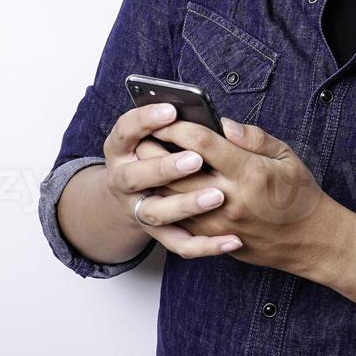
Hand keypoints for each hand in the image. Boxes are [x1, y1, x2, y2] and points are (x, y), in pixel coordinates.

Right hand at [101, 103, 243, 257]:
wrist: (139, 194)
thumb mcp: (164, 131)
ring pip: (157, 213)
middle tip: (194, 160)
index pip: (126, 130)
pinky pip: (179, 243)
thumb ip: (188, 124)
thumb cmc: (163, 150)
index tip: (171, 110)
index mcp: (123, 147)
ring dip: (185, 205)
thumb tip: (225, 125)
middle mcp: (124, 179)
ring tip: (217, 197)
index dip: (146, 120)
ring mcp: (139, 209)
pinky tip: (232, 239)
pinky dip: (205, 245)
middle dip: (163, 168)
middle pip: (134, 176)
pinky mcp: (158, 234)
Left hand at [148, 116, 344, 274]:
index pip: (202, 144)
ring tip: (145, 159)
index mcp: (249, 173)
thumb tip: (223, 123)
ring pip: (172, 199)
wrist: (309, 241)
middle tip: (142, 135)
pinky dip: (167, 201)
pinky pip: (180, 220)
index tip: (166, 116)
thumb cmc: (299, 194)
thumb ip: (253, 137)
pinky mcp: (215, 239)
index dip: (179, 127)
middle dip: (156, 151)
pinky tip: (160, 187)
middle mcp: (231, 199)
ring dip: (155, 178)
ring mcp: (219, 223)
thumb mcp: (286, 156)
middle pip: (177, 172)